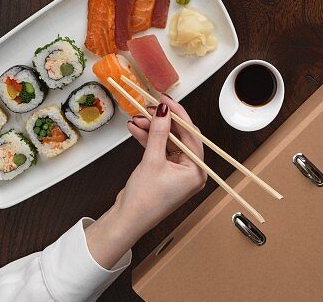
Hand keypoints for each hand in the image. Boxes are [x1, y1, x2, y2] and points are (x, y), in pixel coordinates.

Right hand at [84, 98, 204, 269]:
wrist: (126, 222)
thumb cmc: (144, 201)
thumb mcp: (152, 161)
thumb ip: (159, 132)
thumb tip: (164, 111)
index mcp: (196, 171)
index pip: (191, 134)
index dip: (178, 114)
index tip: (166, 100)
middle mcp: (190, 171)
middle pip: (179, 136)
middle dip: (162, 122)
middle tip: (149, 107)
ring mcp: (177, 172)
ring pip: (167, 141)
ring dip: (152, 129)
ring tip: (138, 118)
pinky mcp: (165, 172)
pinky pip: (159, 149)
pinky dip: (148, 139)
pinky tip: (136, 129)